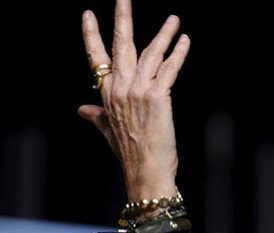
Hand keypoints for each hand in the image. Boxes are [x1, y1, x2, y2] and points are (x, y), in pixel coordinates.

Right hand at [78, 0, 189, 201]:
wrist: (146, 170)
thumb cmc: (130, 153)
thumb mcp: (108, 131)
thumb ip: (96, 116)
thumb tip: (82, 109)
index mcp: (107, 95)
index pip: (95, 58)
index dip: (91, 35)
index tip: (88, 15)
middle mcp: (120, 88)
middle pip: (121, 46)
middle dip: (123, 20)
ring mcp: (139, 90)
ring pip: (150, 53)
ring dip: (164, 34)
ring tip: (173, 19)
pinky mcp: (158, 96)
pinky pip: (170, 68)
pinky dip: (178, 53)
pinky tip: (184, 40)